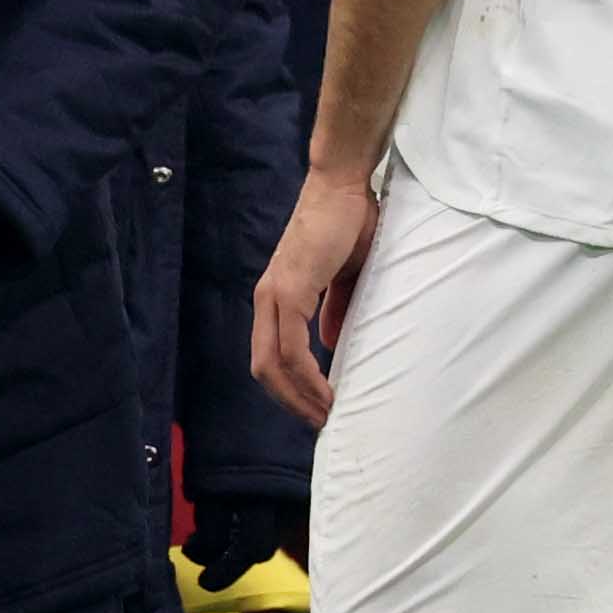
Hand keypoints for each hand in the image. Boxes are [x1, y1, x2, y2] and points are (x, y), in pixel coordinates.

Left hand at [249, 169, 380, 428]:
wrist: (344, 187)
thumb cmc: (348, 226)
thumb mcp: (344, 278)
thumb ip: (334, 311)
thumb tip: (331, 345)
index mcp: (277, 298)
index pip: (270, 357)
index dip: (289, 389)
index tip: (318, 409)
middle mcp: (267, 300)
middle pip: (263, 370)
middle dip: (291, 403)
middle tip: (323, 424)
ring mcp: (275, 295)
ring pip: (272, 365)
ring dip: (299, 397)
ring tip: (328, 416)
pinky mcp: (290, 290)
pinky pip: (292, 348)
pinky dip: (307, 376)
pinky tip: (328, 392)